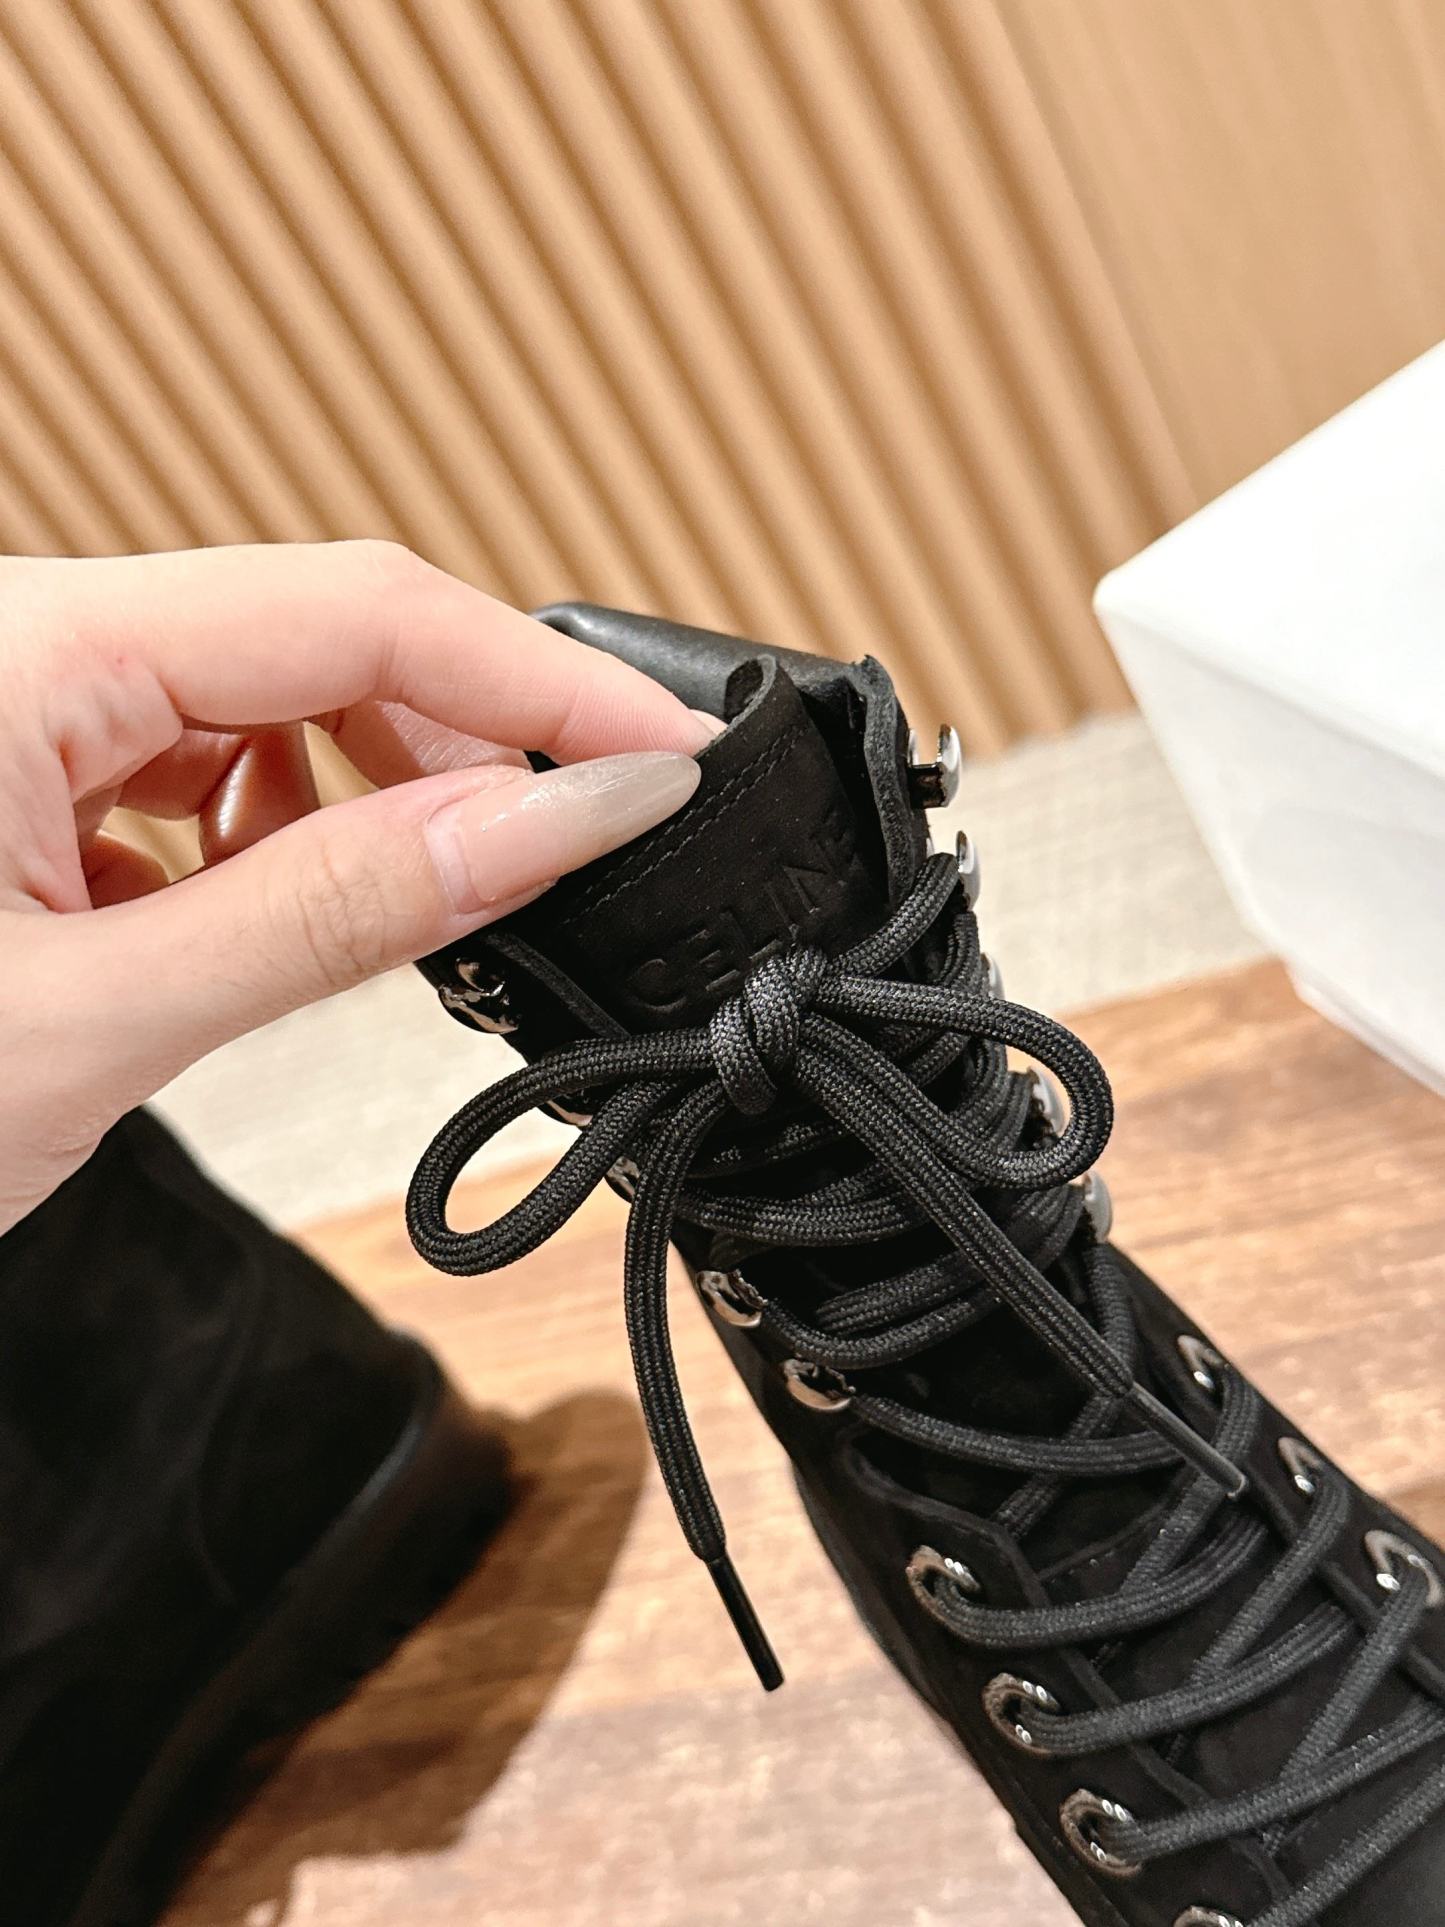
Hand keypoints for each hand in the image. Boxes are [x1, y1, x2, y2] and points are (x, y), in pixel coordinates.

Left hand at [0, 542, 711, 1230]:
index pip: (355, 613)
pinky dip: (279, 840)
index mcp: (26, 651)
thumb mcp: (102, 1018)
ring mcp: (25, 704)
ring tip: (406, 907)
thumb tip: (540, 828)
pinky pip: (203, 763)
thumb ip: (331, 911)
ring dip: (365, 802)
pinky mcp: (25, 772)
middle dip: (463, 750)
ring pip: (270, 702)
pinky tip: (281, 912)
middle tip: (574, 851)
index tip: (671, 757)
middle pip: (322, 640)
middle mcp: (26, 644)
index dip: (543, 687)